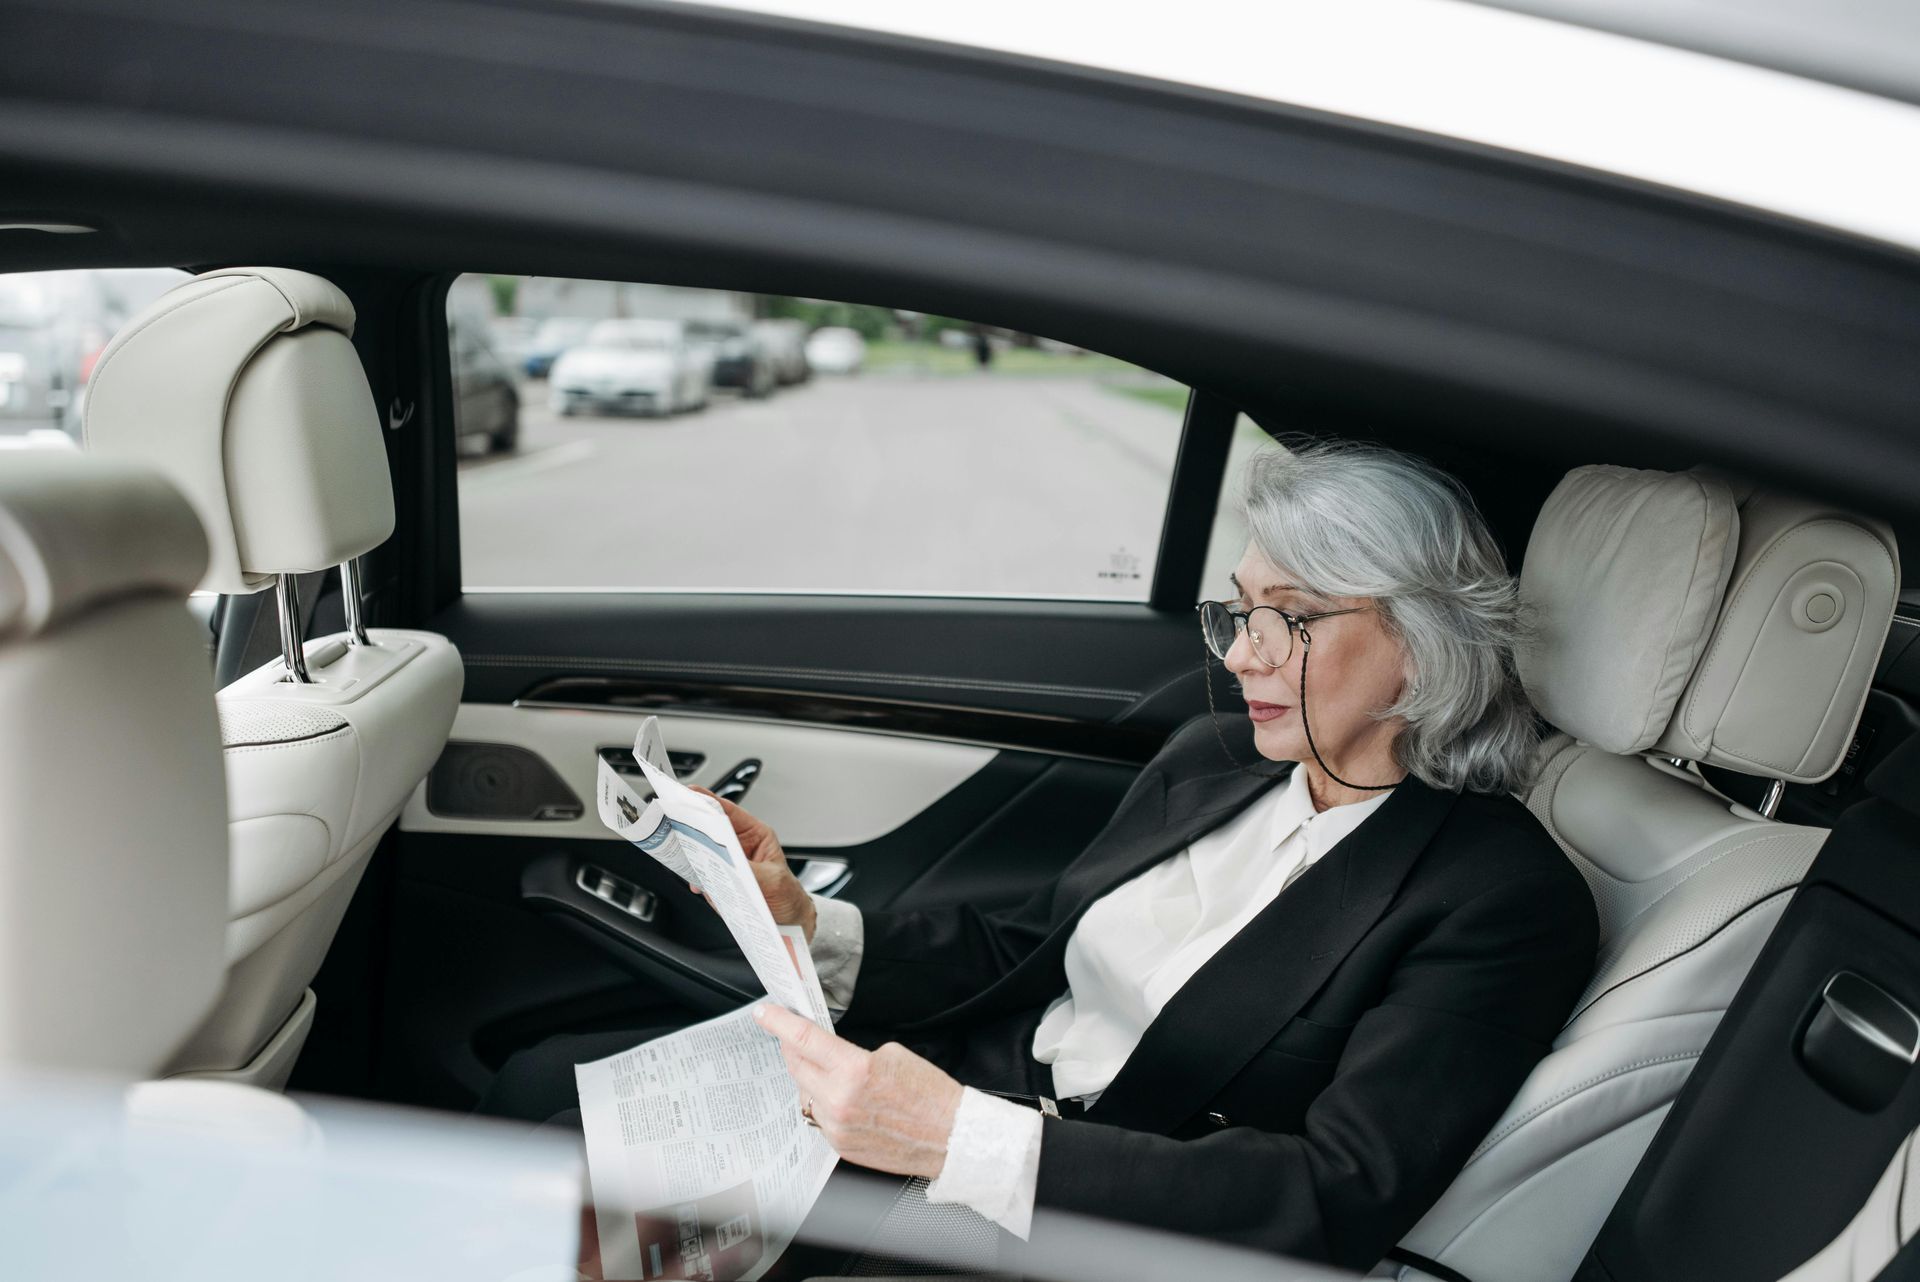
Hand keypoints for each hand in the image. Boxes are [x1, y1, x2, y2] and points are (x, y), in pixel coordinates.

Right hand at [688, 788, 816, 942]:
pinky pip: (703, 875)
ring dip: (694, 857)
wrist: (789, 922)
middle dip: (693, 828)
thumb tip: (728, 866)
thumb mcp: (772, 881)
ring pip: (703, 852)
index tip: (689, 793)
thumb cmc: (788, 895)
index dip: (707, 801)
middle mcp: (739, 846)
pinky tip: (699, 885)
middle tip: (678, 825)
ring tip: (690, 861)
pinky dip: (698, 880)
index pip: (728, 812)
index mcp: (755, 835)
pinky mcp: (721, 881)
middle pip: (710, 830)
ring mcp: (728, 863)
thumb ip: (749, 871)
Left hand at [754, 1003, 961, 1179]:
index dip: (779, 1023)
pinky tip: (841, 1096)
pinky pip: (820, 1117)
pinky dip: (824, 1102)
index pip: (804, 1040)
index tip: (765, 1013)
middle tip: (791, 1035)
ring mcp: (838, 1127)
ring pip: (805, 1093)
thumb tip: (826, 1052)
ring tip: (824, 1067)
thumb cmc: (929, 1093)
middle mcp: (840, 1102)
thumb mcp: (890, 1054)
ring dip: (808, 1076)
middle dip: (791, 1047)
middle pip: (797, 1066)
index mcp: (854, 1071)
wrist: (950, 1135)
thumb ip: (850, 1052)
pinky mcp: (841, 1146)